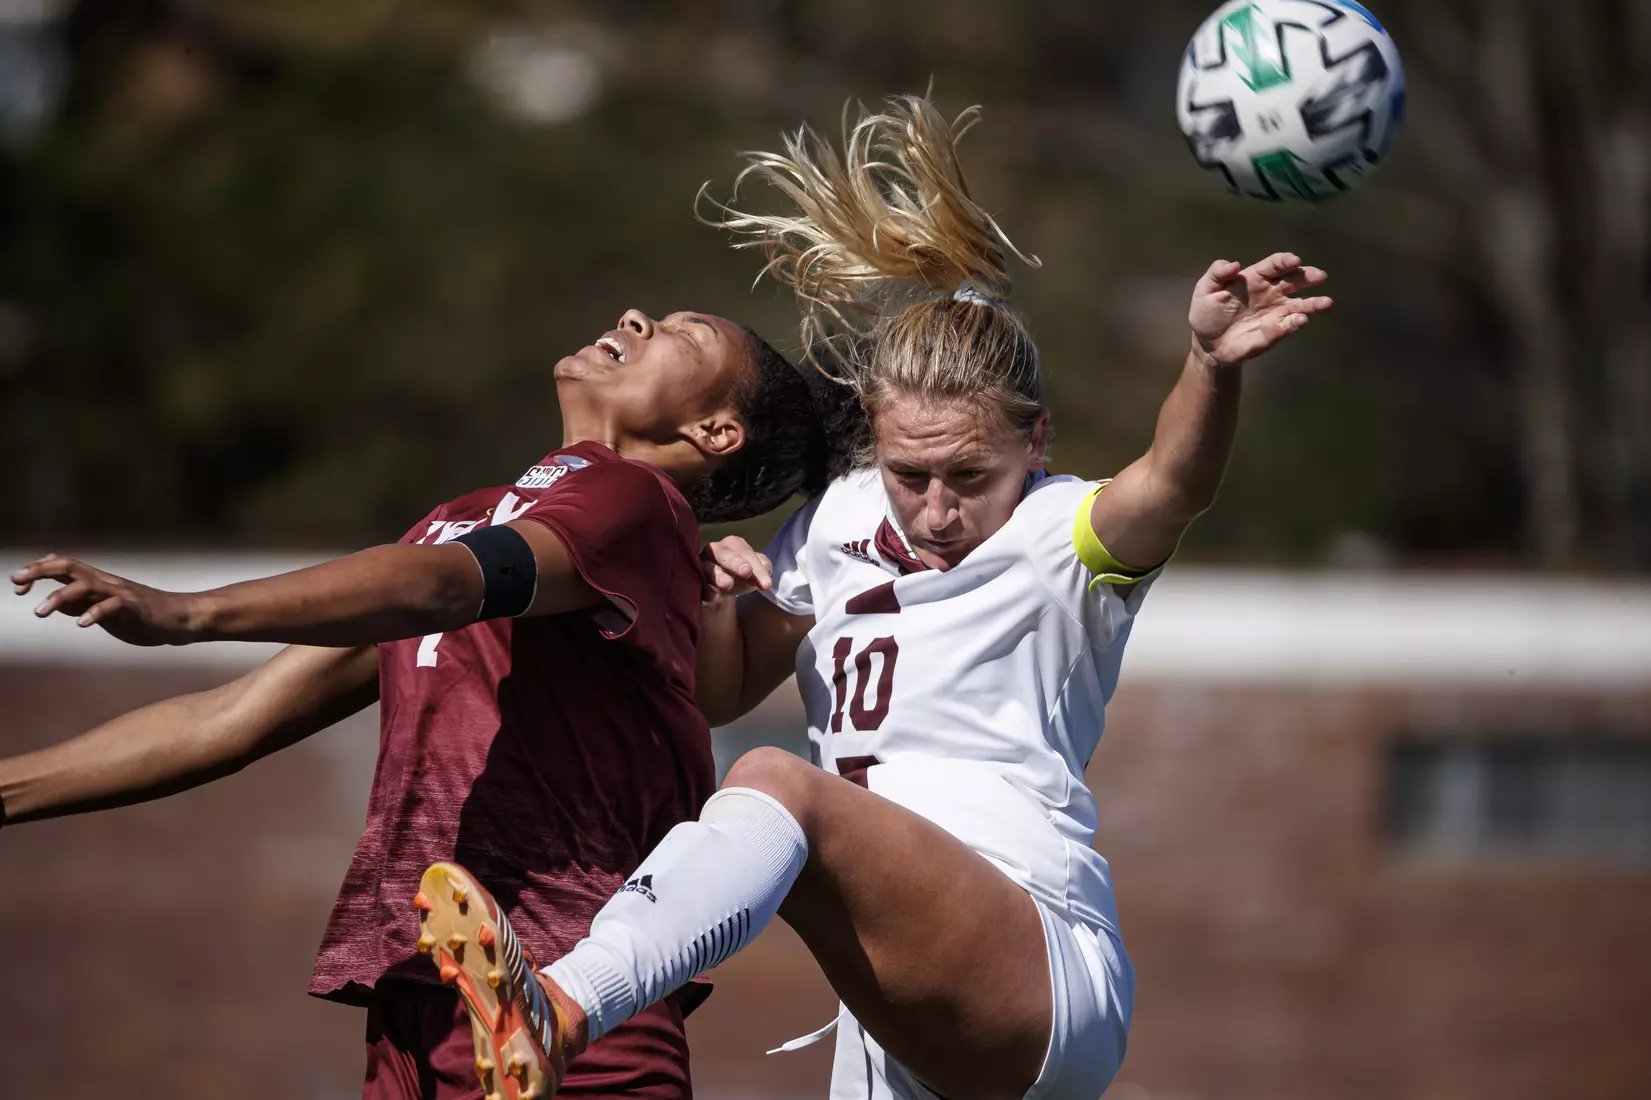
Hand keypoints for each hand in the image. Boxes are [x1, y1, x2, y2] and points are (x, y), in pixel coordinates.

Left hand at [11, 555, 200, 645]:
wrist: (180, 619)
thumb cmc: (142, 615)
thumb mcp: (105, 609)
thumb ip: (82, 604)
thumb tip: (55, 603)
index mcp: (97, 582)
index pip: (62, 566)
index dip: (37, 571)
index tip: (17, 585)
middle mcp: (106, 582)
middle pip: (69, 566)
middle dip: (40, 571)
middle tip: (17, 582)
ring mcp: (121, 593)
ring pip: (86, 585)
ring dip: (59, 596)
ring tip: (40, 612)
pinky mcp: (136, 607)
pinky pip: (112, 606)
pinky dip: (95, 613)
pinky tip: (82, 625)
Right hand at [699, 537, 772, 601]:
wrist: (720, 589)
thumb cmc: (740, 574)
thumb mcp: (755, 571)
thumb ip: (763, 567)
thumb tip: (767, 569)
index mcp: (733, 544)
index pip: (745, 552)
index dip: (757, 568)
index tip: (767, 585)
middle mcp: (715, 550)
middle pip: (724, 553)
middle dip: (736, 562)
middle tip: (747, 572)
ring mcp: (702, 565)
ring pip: (708, 567)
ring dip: (718, 576)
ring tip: (728, 584)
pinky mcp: (694, 580)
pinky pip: (698, 583)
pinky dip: (705, 588)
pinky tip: (713, 595)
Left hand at [1188, 252, 1331, 367]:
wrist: (1208, 343)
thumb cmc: (1207, 312)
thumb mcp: (1204, 290)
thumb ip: (1217, 273)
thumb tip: (1234, 265)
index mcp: (1255, 278)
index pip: (1274, 265)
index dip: (1285, 261)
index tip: (1294, 260)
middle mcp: (1271, 293)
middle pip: (1294, 280)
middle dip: (1308, 276)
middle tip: (1320, 276)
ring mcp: (1276, 312)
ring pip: (1301, 305)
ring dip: (1314, 303)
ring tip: (1326, 302)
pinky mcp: (1275, 332)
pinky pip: (1289, 326)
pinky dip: (1296, 323)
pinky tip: (1301, 320)